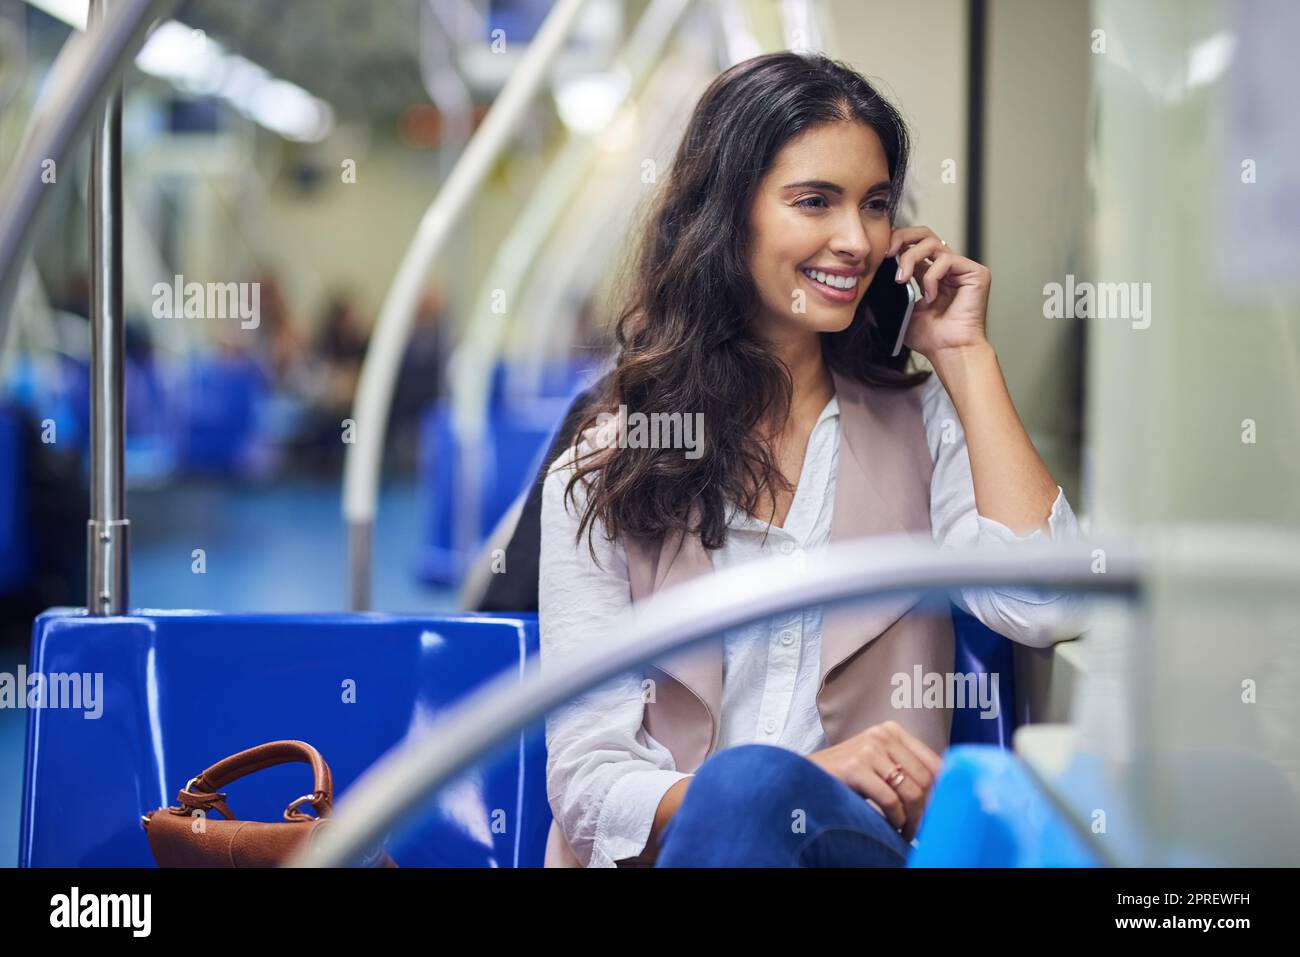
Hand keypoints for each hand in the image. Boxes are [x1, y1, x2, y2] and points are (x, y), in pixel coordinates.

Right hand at [807, 720, 942, 842]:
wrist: (805, 776)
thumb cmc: (845, 775)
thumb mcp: (878, 763)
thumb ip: (906, 768)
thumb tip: (944, 792)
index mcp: (892, 731)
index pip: (935, 763)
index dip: (942, 792)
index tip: (938, 813)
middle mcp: (882, 735)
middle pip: (925, 780)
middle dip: (927, 811)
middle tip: (920, 828)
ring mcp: (868, 749)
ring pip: (911, 792)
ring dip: (913, 820)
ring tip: (906, 831)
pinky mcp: (856, 767)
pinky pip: (890, 801)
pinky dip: (896, 820)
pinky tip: (891, 827)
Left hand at [887, 225, 990, 360]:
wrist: (949, 352)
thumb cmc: (929, 338)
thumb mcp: (900, 309)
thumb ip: (891, 290)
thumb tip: (870, 273)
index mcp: (929, 273)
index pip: (913, 244)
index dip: (896, 242)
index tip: (878, 253)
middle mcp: (946, 267)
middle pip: (924, 233)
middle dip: (902, 238)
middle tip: (887, 253)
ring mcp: (961, 268)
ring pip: (933, 243)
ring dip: (911, 258)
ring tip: (902, 280)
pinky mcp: (976, 272)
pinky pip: (946, 260)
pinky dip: (931, 277)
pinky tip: (930, 297)